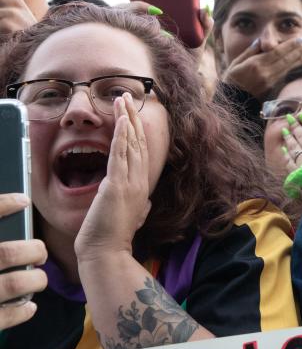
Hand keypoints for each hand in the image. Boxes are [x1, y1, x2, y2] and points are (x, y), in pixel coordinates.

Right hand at [0, 193, 46, 329]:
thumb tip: (7, 208)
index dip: (2, 205)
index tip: (22, 200)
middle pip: (6, 254)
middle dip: (32, 251)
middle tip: (39, 252)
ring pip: (12, 285)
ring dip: (33, 280)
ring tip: (38, 279)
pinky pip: (3, 318)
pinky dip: (21, 311)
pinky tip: (29, 306)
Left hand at [74, 93, 152, 261]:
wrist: (107, 252)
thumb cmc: (114, 237)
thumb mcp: (133, 217)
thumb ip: (141, 206)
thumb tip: (147, 202)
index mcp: (141, 186)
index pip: (141, 152)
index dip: (138, 130)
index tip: (133, 114)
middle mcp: (139, 180)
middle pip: (138, 141)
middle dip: (132, 117)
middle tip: (128, 97)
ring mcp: (130, 182)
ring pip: (131, 143)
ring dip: (127, 119)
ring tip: (122, 99)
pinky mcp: (117, 185)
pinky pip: (121, 155)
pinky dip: (122, 136)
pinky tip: (122, 120)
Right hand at [221, 37, 301, 98]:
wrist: (231, 103)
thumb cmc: (231, 81)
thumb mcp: (236, 63)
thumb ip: (249, 51)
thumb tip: (261, 41)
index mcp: (255, 64)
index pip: (277, 52)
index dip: (290, 45)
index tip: (300, 39)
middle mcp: (265, 74)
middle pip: (286, 60)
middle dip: (299, 50)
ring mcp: (270, 84)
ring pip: (290, 69)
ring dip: (301, 60)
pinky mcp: (273, 91)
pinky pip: (287, 79)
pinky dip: (296, 71)